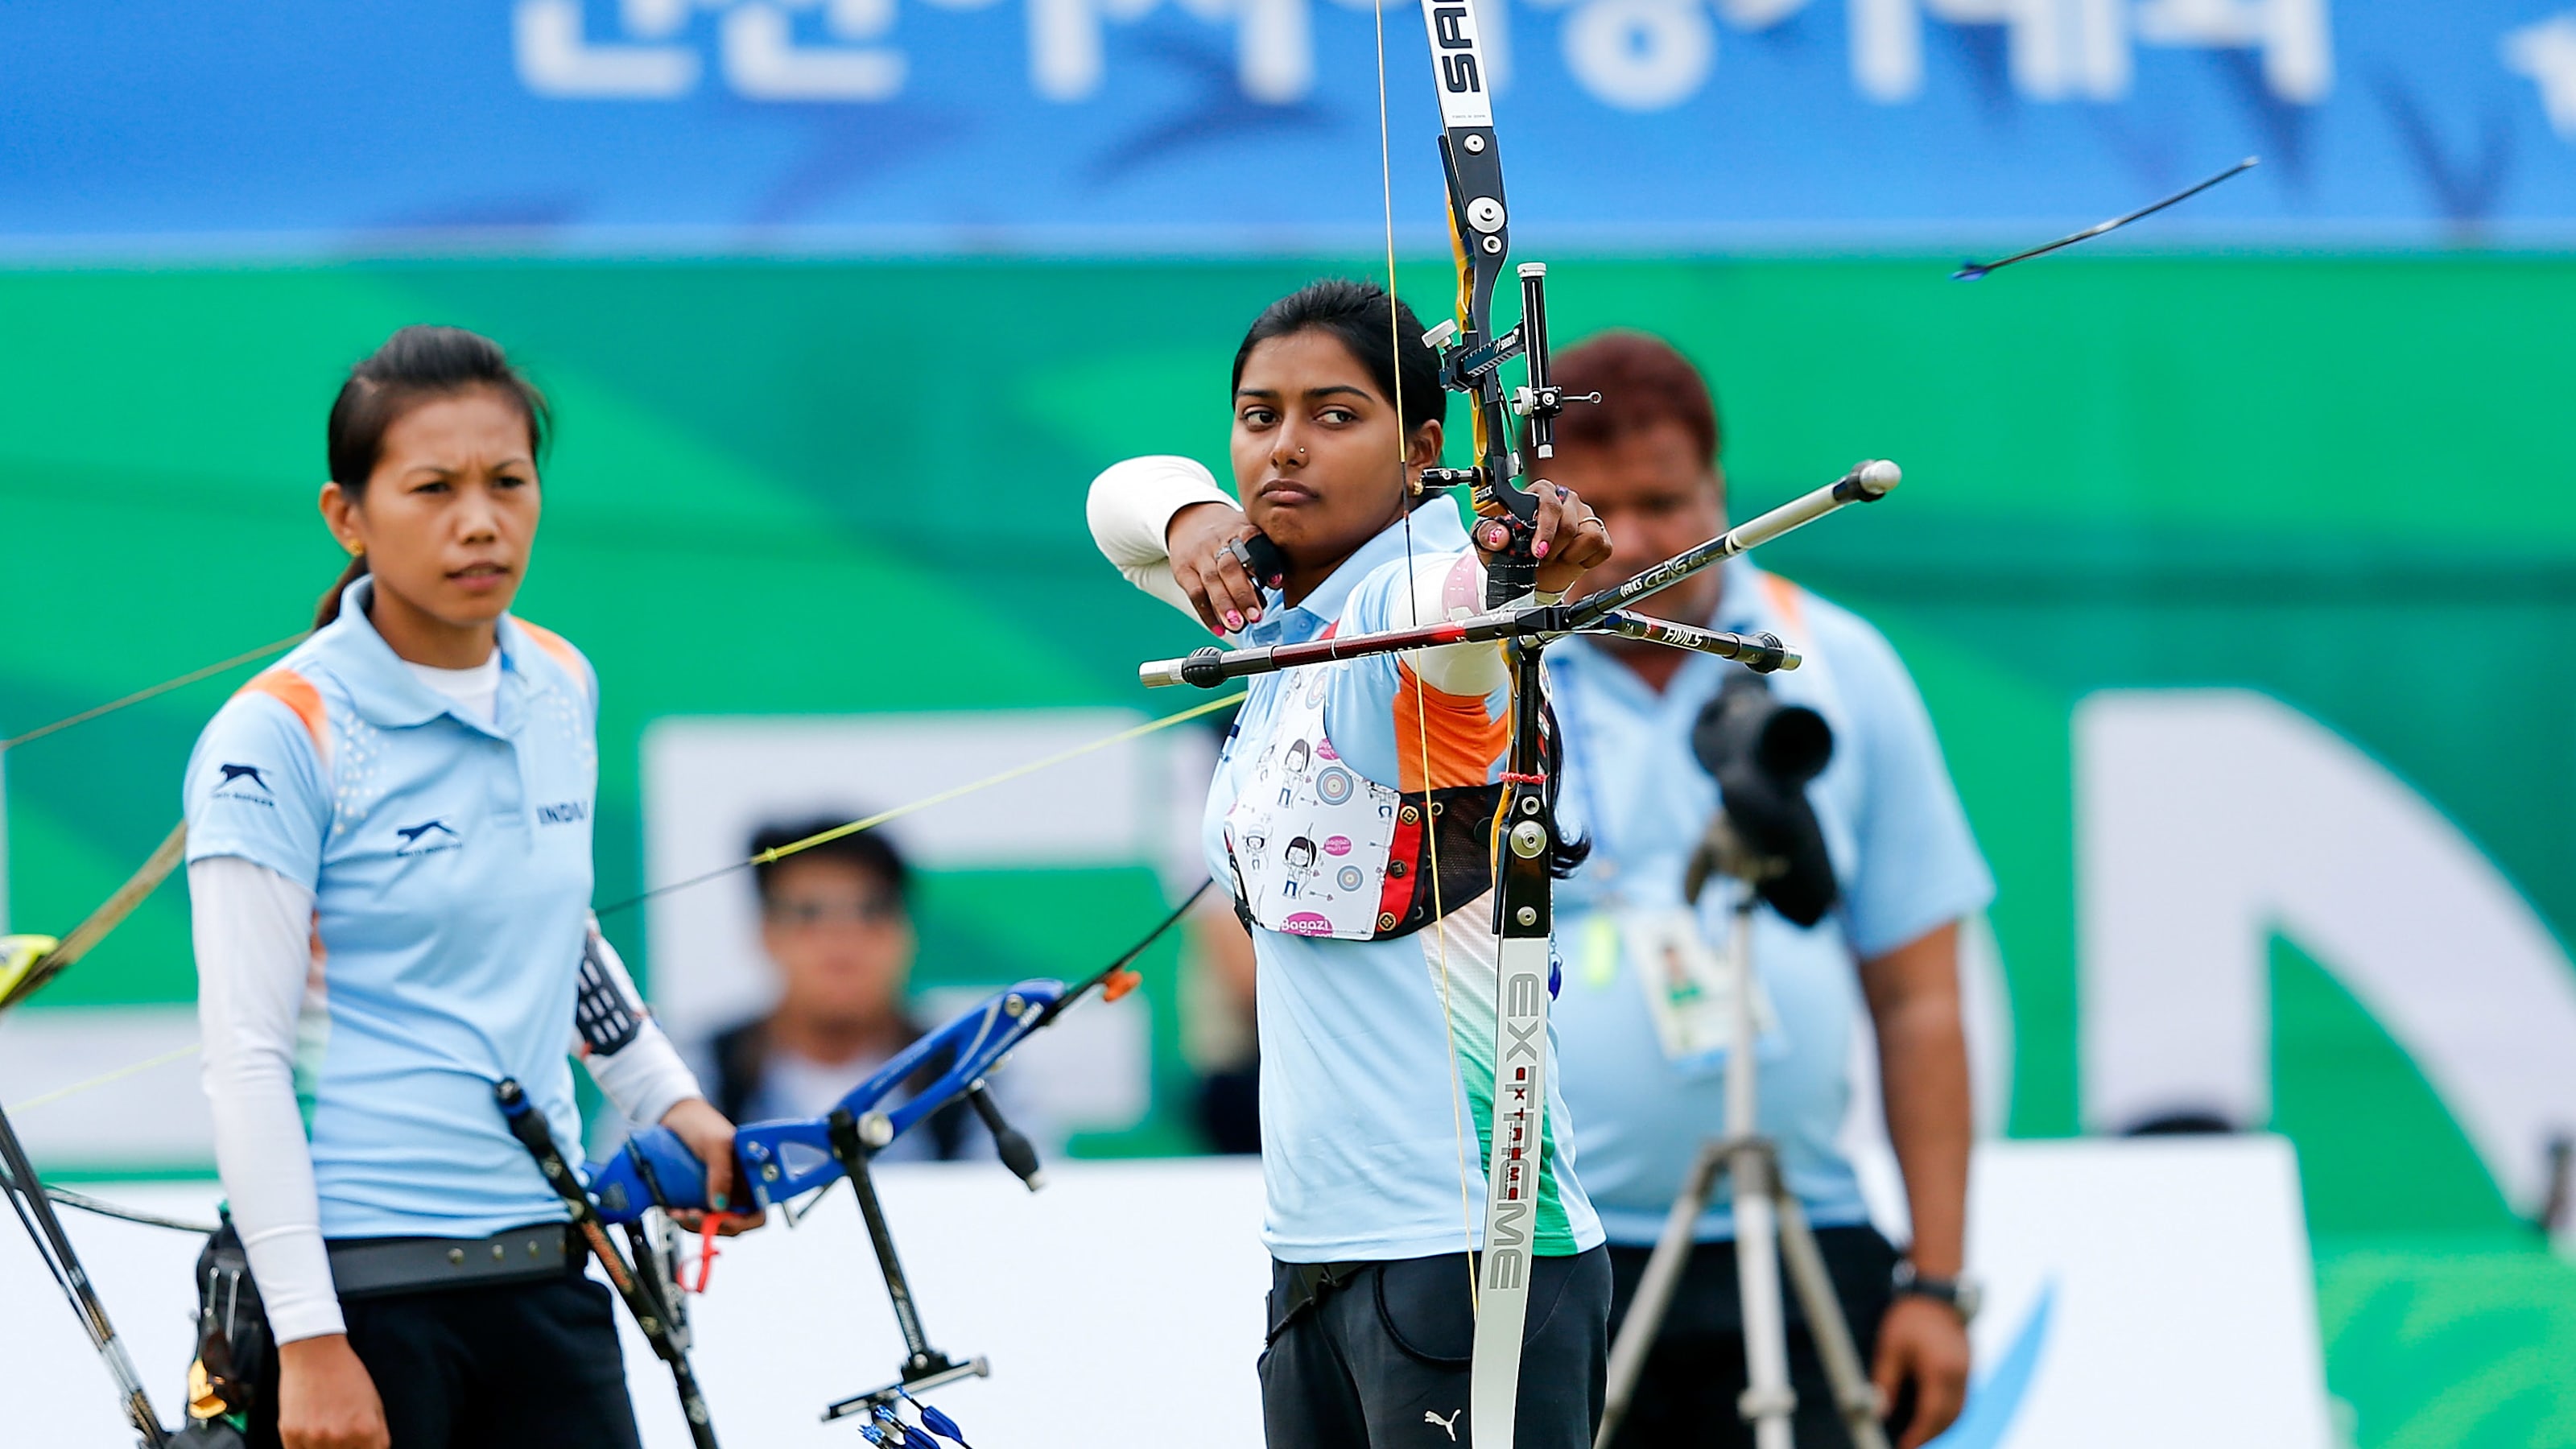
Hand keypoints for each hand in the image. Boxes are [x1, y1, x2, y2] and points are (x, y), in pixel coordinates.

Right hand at [276, 1335, 388, 1448]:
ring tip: (325, 1430)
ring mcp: (314, 1439)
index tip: (359, 1445)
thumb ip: (378, 1436)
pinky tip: (310, 1433)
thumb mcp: (374, 1404)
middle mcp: (341, 1438)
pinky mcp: (291, 1436)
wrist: (315, 1354)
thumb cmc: (348, 1377)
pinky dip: (306, 1448)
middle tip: (341, 1436)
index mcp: (366, 1430)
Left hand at [659, 1097, 765, 1234]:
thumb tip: (721, 1206)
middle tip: (691, 1215)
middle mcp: (738, 1188)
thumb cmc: (701, 1124)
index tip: (722, 1219)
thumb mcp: (715, 1144)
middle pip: (735, 1223)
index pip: (758, 1209)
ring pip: (714, 1224)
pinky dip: (685, 1219)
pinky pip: (697, 1218)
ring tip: (677, 1212)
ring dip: (695, 1224)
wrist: (674, 1118)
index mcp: (752, 1175)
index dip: (744, 1221)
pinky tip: (673, 1209)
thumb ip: (722, 1173)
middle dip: (714, 1225)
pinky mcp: (700, 1197)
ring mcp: (719, 1194)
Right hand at [1165, 501, 1268, 636]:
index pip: (1252, 542)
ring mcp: (1199, 556)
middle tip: (1256, 616)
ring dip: (1225, 605)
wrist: (1190, 521)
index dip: (1265, 562)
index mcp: (1240, 530)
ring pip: (1211, 581)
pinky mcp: (1184, 570)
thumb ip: (1264, 555)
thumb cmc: (1229, 535)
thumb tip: (1280, 586)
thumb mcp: (1248, 533)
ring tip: (1237, 626)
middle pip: (1229, 566)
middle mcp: (1218, 541)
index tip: (1276, 582)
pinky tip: (1219, 629)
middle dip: (1243, 593)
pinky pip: (1195, 593)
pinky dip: (1207, 614)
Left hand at [1488, 481, 1612, 596]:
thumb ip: (1488, 534)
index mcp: (1540, 493)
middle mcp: (1566, 499)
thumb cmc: (1510, 551)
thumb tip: (1499, 536)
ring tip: (1554, 557)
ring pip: (1588, 535)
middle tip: (1540, 557)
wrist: (1529, 573)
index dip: (1544, 530)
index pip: (1549, 503)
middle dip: (1552, 549)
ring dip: (1568, 555)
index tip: (1537, 552)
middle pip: (1568, 524)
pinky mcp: (1599, 533)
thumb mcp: (1488, 543)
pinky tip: (1570, 558)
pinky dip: (1585, 560)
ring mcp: (1585, 515)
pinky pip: (1601, 546)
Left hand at [1873, 1294, 1971, 1448]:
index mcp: (1939, 1370)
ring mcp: (1968, 1371)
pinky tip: (1935, 1417)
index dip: (1919, 1434)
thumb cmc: (1909, 1317)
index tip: (1905, 1446)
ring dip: (1942, 1427)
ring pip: (1959, 1411)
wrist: (1937, 1292)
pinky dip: (1950, 1413)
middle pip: (1948, 1418)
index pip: (1931, 1414)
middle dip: (1930, 1435)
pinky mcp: (1969, 1367)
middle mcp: (1959, 1374)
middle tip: (1911, 1444)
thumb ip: (1885, 1382)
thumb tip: (1879, 1412)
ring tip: (1920, 1435)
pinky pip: (1963, 1400)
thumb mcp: (1890, 1348)